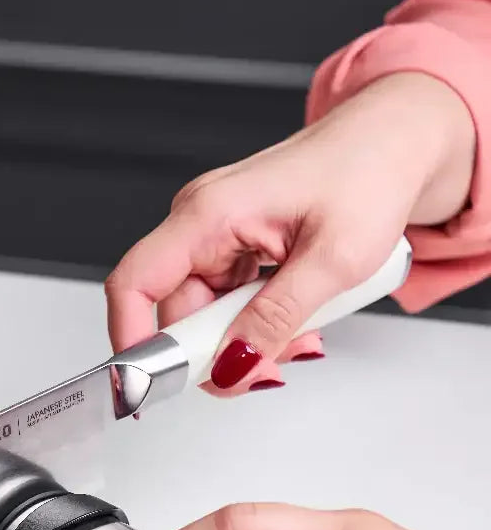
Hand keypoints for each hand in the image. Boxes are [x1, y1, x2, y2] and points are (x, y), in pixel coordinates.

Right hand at [105, 73, 475, 394]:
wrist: (397, 141)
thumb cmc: (371, 172)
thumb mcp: (333, 261)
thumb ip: (276, 319)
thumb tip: (232, 366)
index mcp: (209, 213)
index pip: (135, 284)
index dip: (131, 342)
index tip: (148, 387)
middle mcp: (201, 221)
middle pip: (175, 312)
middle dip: (215, 354)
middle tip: (266, 373)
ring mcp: (216, 235)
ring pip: (204, 315)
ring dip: (243, 342)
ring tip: (299, 340)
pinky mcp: (234, 246)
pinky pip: (225, 303)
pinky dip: (256, 324)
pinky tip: (294, 323)